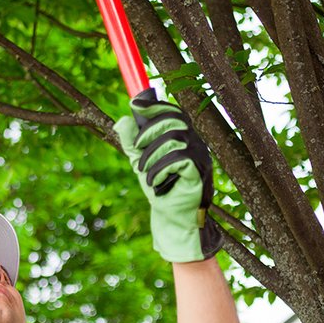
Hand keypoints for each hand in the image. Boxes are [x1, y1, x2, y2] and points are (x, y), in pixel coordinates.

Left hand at [113, 94, 221, 262]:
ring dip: (152, 155)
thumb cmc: (159, 188)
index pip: (173, 112)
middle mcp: (195, 143)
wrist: (171, 217)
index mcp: (182, 138)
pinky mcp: (200, 172)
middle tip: (136, 149)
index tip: (135, 105)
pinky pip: (179, 159)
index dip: (155, 106)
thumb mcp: (139, 161)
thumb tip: (123, 120)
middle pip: (173, 121)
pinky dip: (160, 169)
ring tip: (144, 172)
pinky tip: (155, 182)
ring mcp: (200, 157)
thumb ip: (132, 142)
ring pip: (174, 139)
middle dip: (149, 132)